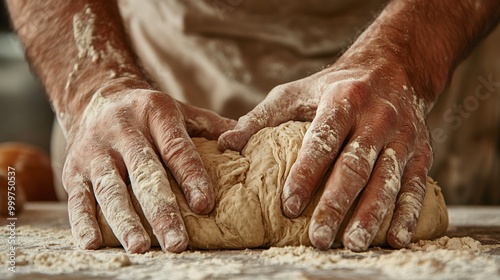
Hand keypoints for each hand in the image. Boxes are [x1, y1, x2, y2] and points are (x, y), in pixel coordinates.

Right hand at [63, 84, 234, 252]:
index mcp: (155, 114)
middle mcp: (123, 131)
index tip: (205, 205)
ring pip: (110, 189)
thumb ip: (212, 127)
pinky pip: (77, 197)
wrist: (98, 98)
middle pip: (144, 174)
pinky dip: (83, 221)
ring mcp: (95, 151)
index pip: (176, 149)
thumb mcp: (181, 110)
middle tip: (177, 243)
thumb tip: (249, 144)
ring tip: (140, 247)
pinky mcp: (73, 169)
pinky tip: (94, 243)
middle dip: (161, 210)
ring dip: (125, 221)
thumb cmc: (150, 114)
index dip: (191, 177)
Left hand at [219, 47, 433, 250]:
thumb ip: (261, 118)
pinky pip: (417, 186)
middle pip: (355, 166)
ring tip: (354, 244)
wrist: (393, 68)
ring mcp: (402, 137)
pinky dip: (408, 214)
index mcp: (343, 101)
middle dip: (336, 204)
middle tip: (319, 238)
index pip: (322, 141)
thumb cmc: (334, 85)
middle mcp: (376, 119)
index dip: (305, 174)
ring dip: (371, 215)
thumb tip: (225, 144)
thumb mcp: (295, 92)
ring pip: (387, 180)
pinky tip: (395, 239)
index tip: (288, 207)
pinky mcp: (421, 152)